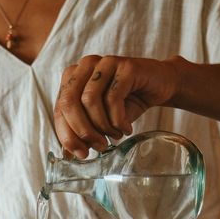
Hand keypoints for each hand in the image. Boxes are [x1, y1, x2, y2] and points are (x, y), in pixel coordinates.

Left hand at [54, 54, 178, 157]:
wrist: (159, 86)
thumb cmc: (126, 102)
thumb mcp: (101, 120)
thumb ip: (83, 133)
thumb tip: (68, 155)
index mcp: (72, 77)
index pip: (60, 109)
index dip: (67, 135)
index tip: (81, 154)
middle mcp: (85, 66)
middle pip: (69, 103)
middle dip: (82, 131)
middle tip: (99, 146)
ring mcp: (104, 63)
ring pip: (89, 100)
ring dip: (102, 126)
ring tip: (115, 136)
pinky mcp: (125, 66)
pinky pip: (113, 98)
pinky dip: (118, 120)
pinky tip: (126, 128)